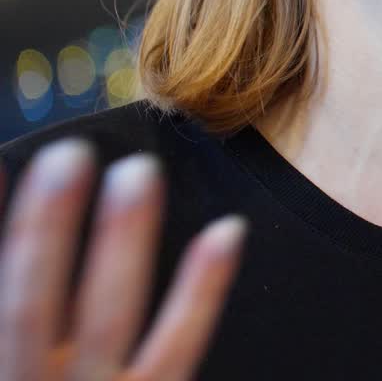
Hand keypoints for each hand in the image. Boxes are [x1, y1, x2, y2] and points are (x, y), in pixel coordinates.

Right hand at [0, 138, 246, 380]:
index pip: (0, 301)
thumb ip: (23, 310)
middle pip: (30, 306)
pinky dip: (203, 287)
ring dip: (123, 241)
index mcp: (3, 370)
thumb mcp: (25, 356)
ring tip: (136, 173)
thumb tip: (11, 202)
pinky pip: (179, 344)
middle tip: (69, 155)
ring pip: (109, 315)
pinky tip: (226, 231)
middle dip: (46, 230)